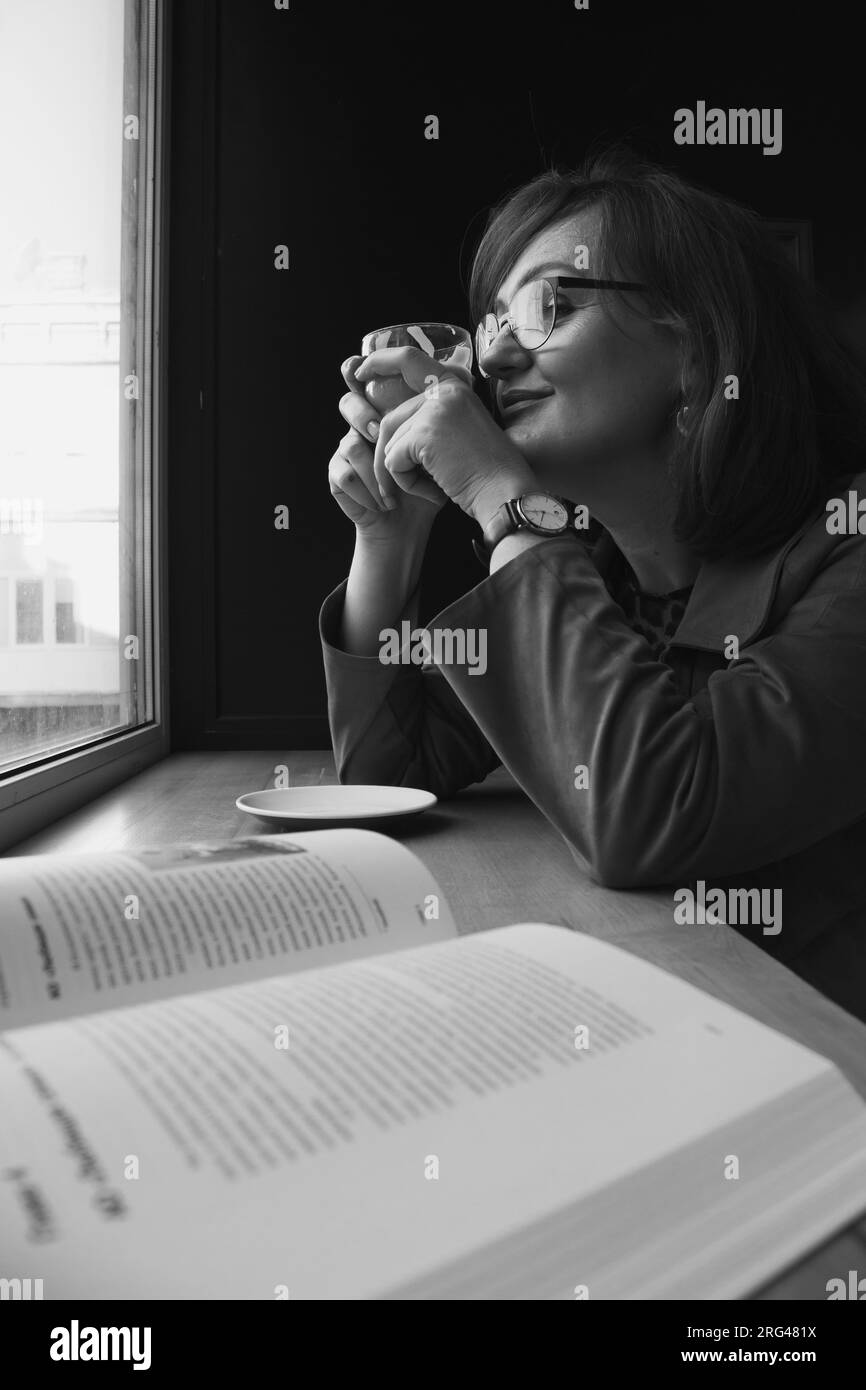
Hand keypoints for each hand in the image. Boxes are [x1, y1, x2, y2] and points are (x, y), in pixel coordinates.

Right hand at [328, 355, 448, 537]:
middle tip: (379, 431)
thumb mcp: (441, 447)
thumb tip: (463, 374)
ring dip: (375, 470)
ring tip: (393, 489)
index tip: (363, 369)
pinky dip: (367, 492)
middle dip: (363, 415)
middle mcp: (363, 427)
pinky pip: (344, 474)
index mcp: (386, 413)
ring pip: (350, 443)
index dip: (360, 369)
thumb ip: (441, 413)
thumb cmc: (428, 484)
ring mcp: (349, 451)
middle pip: (349, 404)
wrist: (411, 524)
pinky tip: (384, 504)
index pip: (365, 381)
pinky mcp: (339, 476)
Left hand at [353, 347, 536, 525]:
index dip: (380, 362)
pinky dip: (406, 483)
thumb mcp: (462, 430)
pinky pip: (393, 460)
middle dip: (385, 455)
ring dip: (399, 473)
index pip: (408, 359)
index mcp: (455, 386)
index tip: (360, 372)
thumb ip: (435, 416)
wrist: (505, 493)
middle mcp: (445, 390)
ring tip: (427, 489)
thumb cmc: (486, 473)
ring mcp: (434, 409)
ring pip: (388, 442)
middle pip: (390, 419)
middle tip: (390, 488)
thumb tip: (390, 422)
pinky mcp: (424, 433)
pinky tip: (432, 491)